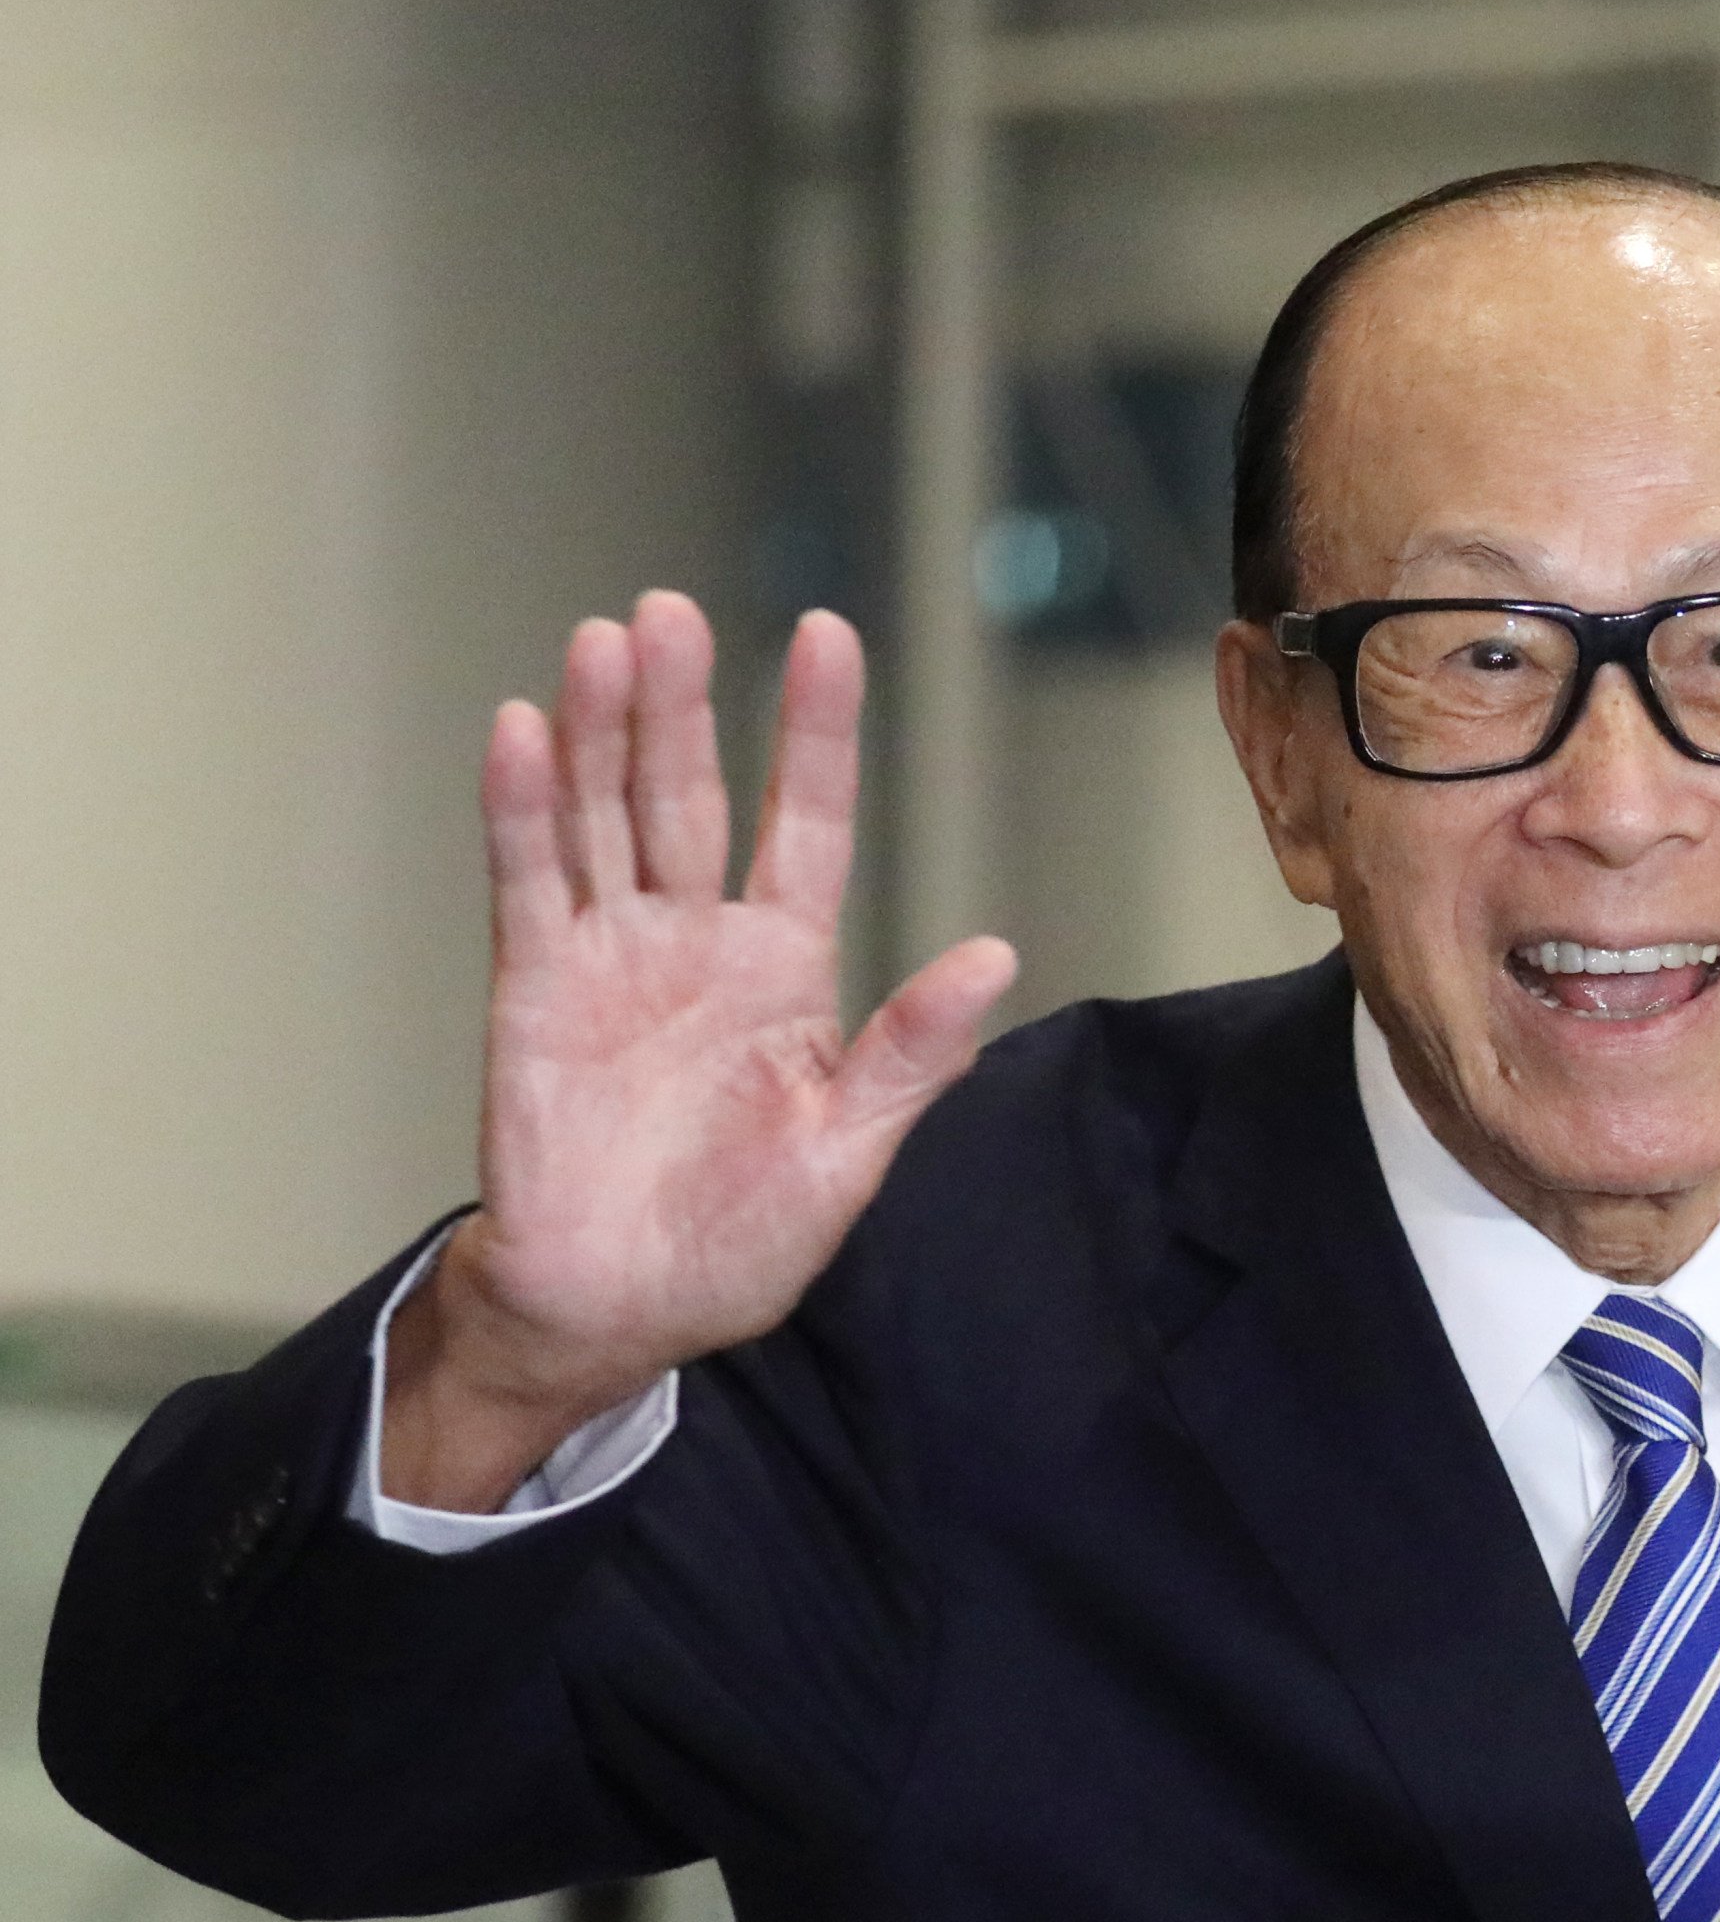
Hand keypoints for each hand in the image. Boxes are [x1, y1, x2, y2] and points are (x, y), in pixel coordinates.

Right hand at [383, 595, 1015, 1510]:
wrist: (620, 1311)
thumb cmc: (739, 1242)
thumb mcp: (846, 1152)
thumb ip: (910, 1054)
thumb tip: (997, 956)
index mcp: (785, 967)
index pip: (808, 821)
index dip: (816, 730)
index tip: (826, 630)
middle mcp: (697, 940)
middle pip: (693, 794)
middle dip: (683, 703)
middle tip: (671, 610)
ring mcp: (611, 956)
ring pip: (607, 815)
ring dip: (602, 730)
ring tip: (606, 641)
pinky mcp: (533, 989)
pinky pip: (529, 883)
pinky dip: (523, 808)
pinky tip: (521, 731)